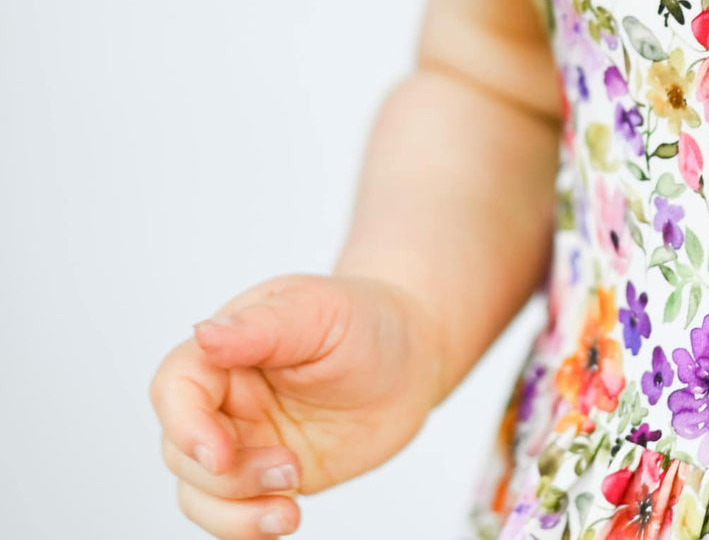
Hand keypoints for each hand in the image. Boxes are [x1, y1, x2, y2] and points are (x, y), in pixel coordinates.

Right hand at [150, 274, 445, 538]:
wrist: (413, 358)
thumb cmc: (365, 320)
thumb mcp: (318, 311)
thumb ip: (261, 328)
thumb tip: (204, 334)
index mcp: (226, 351)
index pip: (175, 389)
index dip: (185, 426)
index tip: (220, 454)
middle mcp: (226, 400)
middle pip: (182, 451)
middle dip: (226, 475)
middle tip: (290, 468)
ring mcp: (247, 442)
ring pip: (200, 493)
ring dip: (234, 513)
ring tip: (289, 510)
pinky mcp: (272, 477)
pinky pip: (239, 512)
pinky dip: (250, 525)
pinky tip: (286, 516)